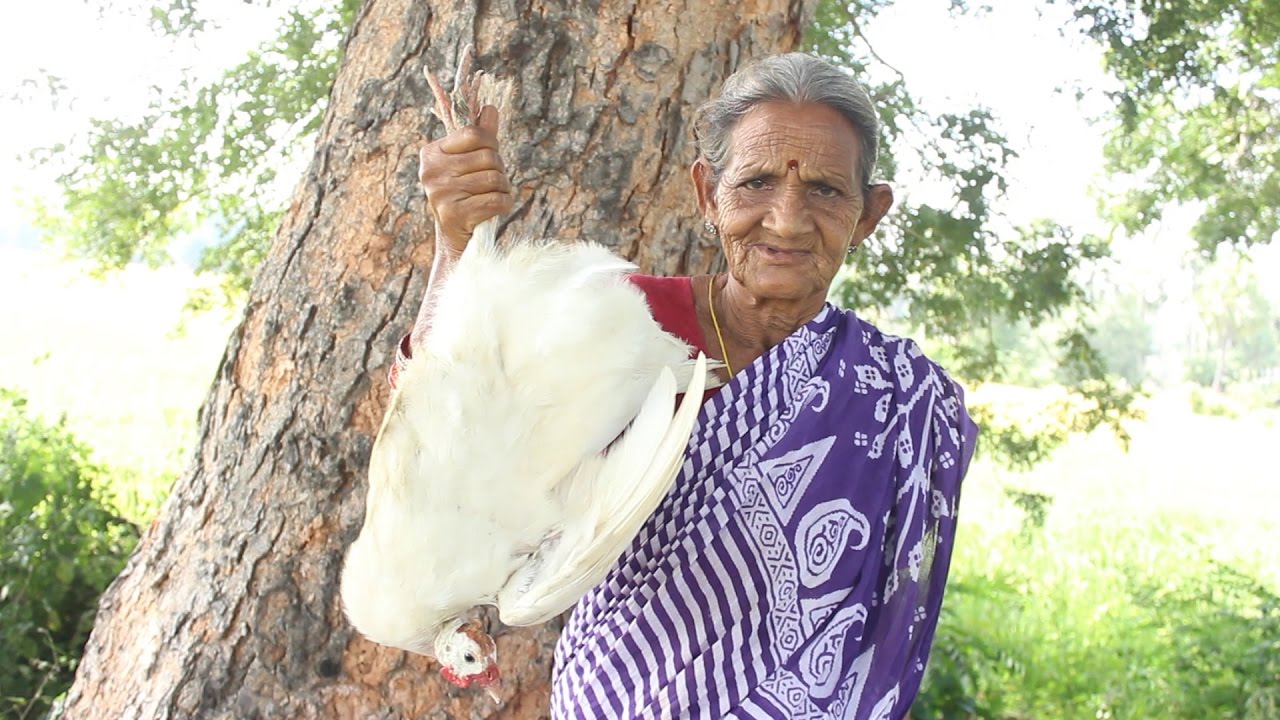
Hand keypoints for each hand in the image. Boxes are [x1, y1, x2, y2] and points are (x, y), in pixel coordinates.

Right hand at [418, 104, 513, 254]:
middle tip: (490, 183)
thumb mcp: (468, 164)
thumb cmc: (465, 196)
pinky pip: (497, 200)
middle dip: (499, 170)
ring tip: (491, 196)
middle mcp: (432, 171)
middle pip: (489, 157)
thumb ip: (480, 137)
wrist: (455, 240)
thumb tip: (490, 109)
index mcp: (432, 153)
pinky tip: (494, 209)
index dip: (491, 145)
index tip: (488, 158)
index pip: (475, 134)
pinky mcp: (453, 215)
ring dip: (503, 189)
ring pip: (496, 179)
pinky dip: (504, 205)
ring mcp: (441, 193)